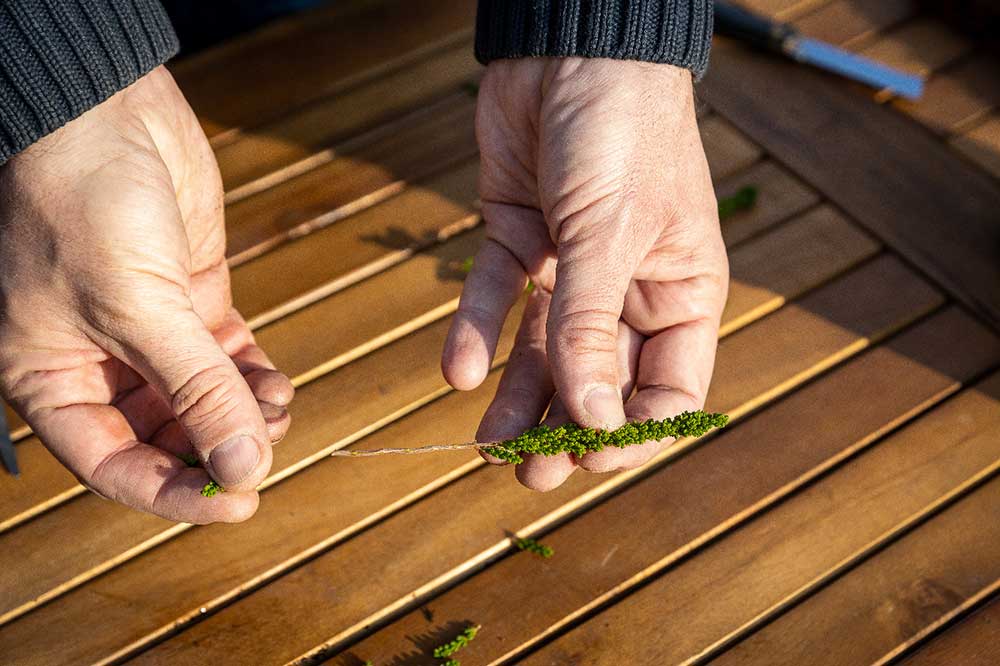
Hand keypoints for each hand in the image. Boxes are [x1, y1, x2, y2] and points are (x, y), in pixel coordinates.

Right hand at [0, 67, 292, 522]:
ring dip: (245, 415)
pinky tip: (277, 383)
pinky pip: (227, 359)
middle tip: (266, 448)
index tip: (240, 502)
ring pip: (203, 402)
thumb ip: (196, 390)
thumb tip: (244, 466)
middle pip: (166, 438)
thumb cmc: (80, 202)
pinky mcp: (191, 298)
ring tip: (277, 408)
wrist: (100, 109)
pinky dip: (254, 377)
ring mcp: (150, 331)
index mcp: (51, 379)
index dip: (176, 494)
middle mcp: (98, 364)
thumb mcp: (136, 307)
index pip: (115, 466)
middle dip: (219, 448)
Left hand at [442, 58, 727, 490]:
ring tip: (486, 449)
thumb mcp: (610, 234)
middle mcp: (627, 290)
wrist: (568, 46)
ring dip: (516, 399)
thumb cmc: (623, 131)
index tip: (587, 457)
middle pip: (600, 381)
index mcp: (679, 294)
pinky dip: (476, 330)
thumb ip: (593, 327)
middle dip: (564, 429)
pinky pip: (496, 297)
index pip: (667, 391)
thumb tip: (592, 421)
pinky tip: (457, 371)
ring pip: (544, 352)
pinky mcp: (517, 239)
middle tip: (529, 475)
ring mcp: (569, 268)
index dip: (631, 432)